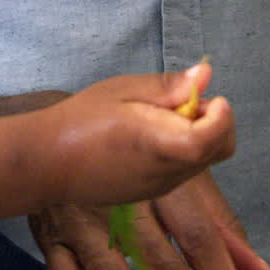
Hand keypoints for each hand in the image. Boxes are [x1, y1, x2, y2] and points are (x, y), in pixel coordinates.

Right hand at [39, 63, 236, 207]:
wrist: (47, 163)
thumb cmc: (80, 121)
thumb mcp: (122, 90)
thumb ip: (167, 87)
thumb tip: (204, 75)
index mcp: (159, 144)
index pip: (212, 139)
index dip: (222, 117)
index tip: (211, 98)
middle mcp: (165, 172)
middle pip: (218, 152)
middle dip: (216, 124)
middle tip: (187, 103)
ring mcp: (159, 187)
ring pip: (203, 162)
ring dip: (199, 137)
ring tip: (163, 117)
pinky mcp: (150, 193)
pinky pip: (182, 172)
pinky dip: (183, 151)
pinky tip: (152, 136)